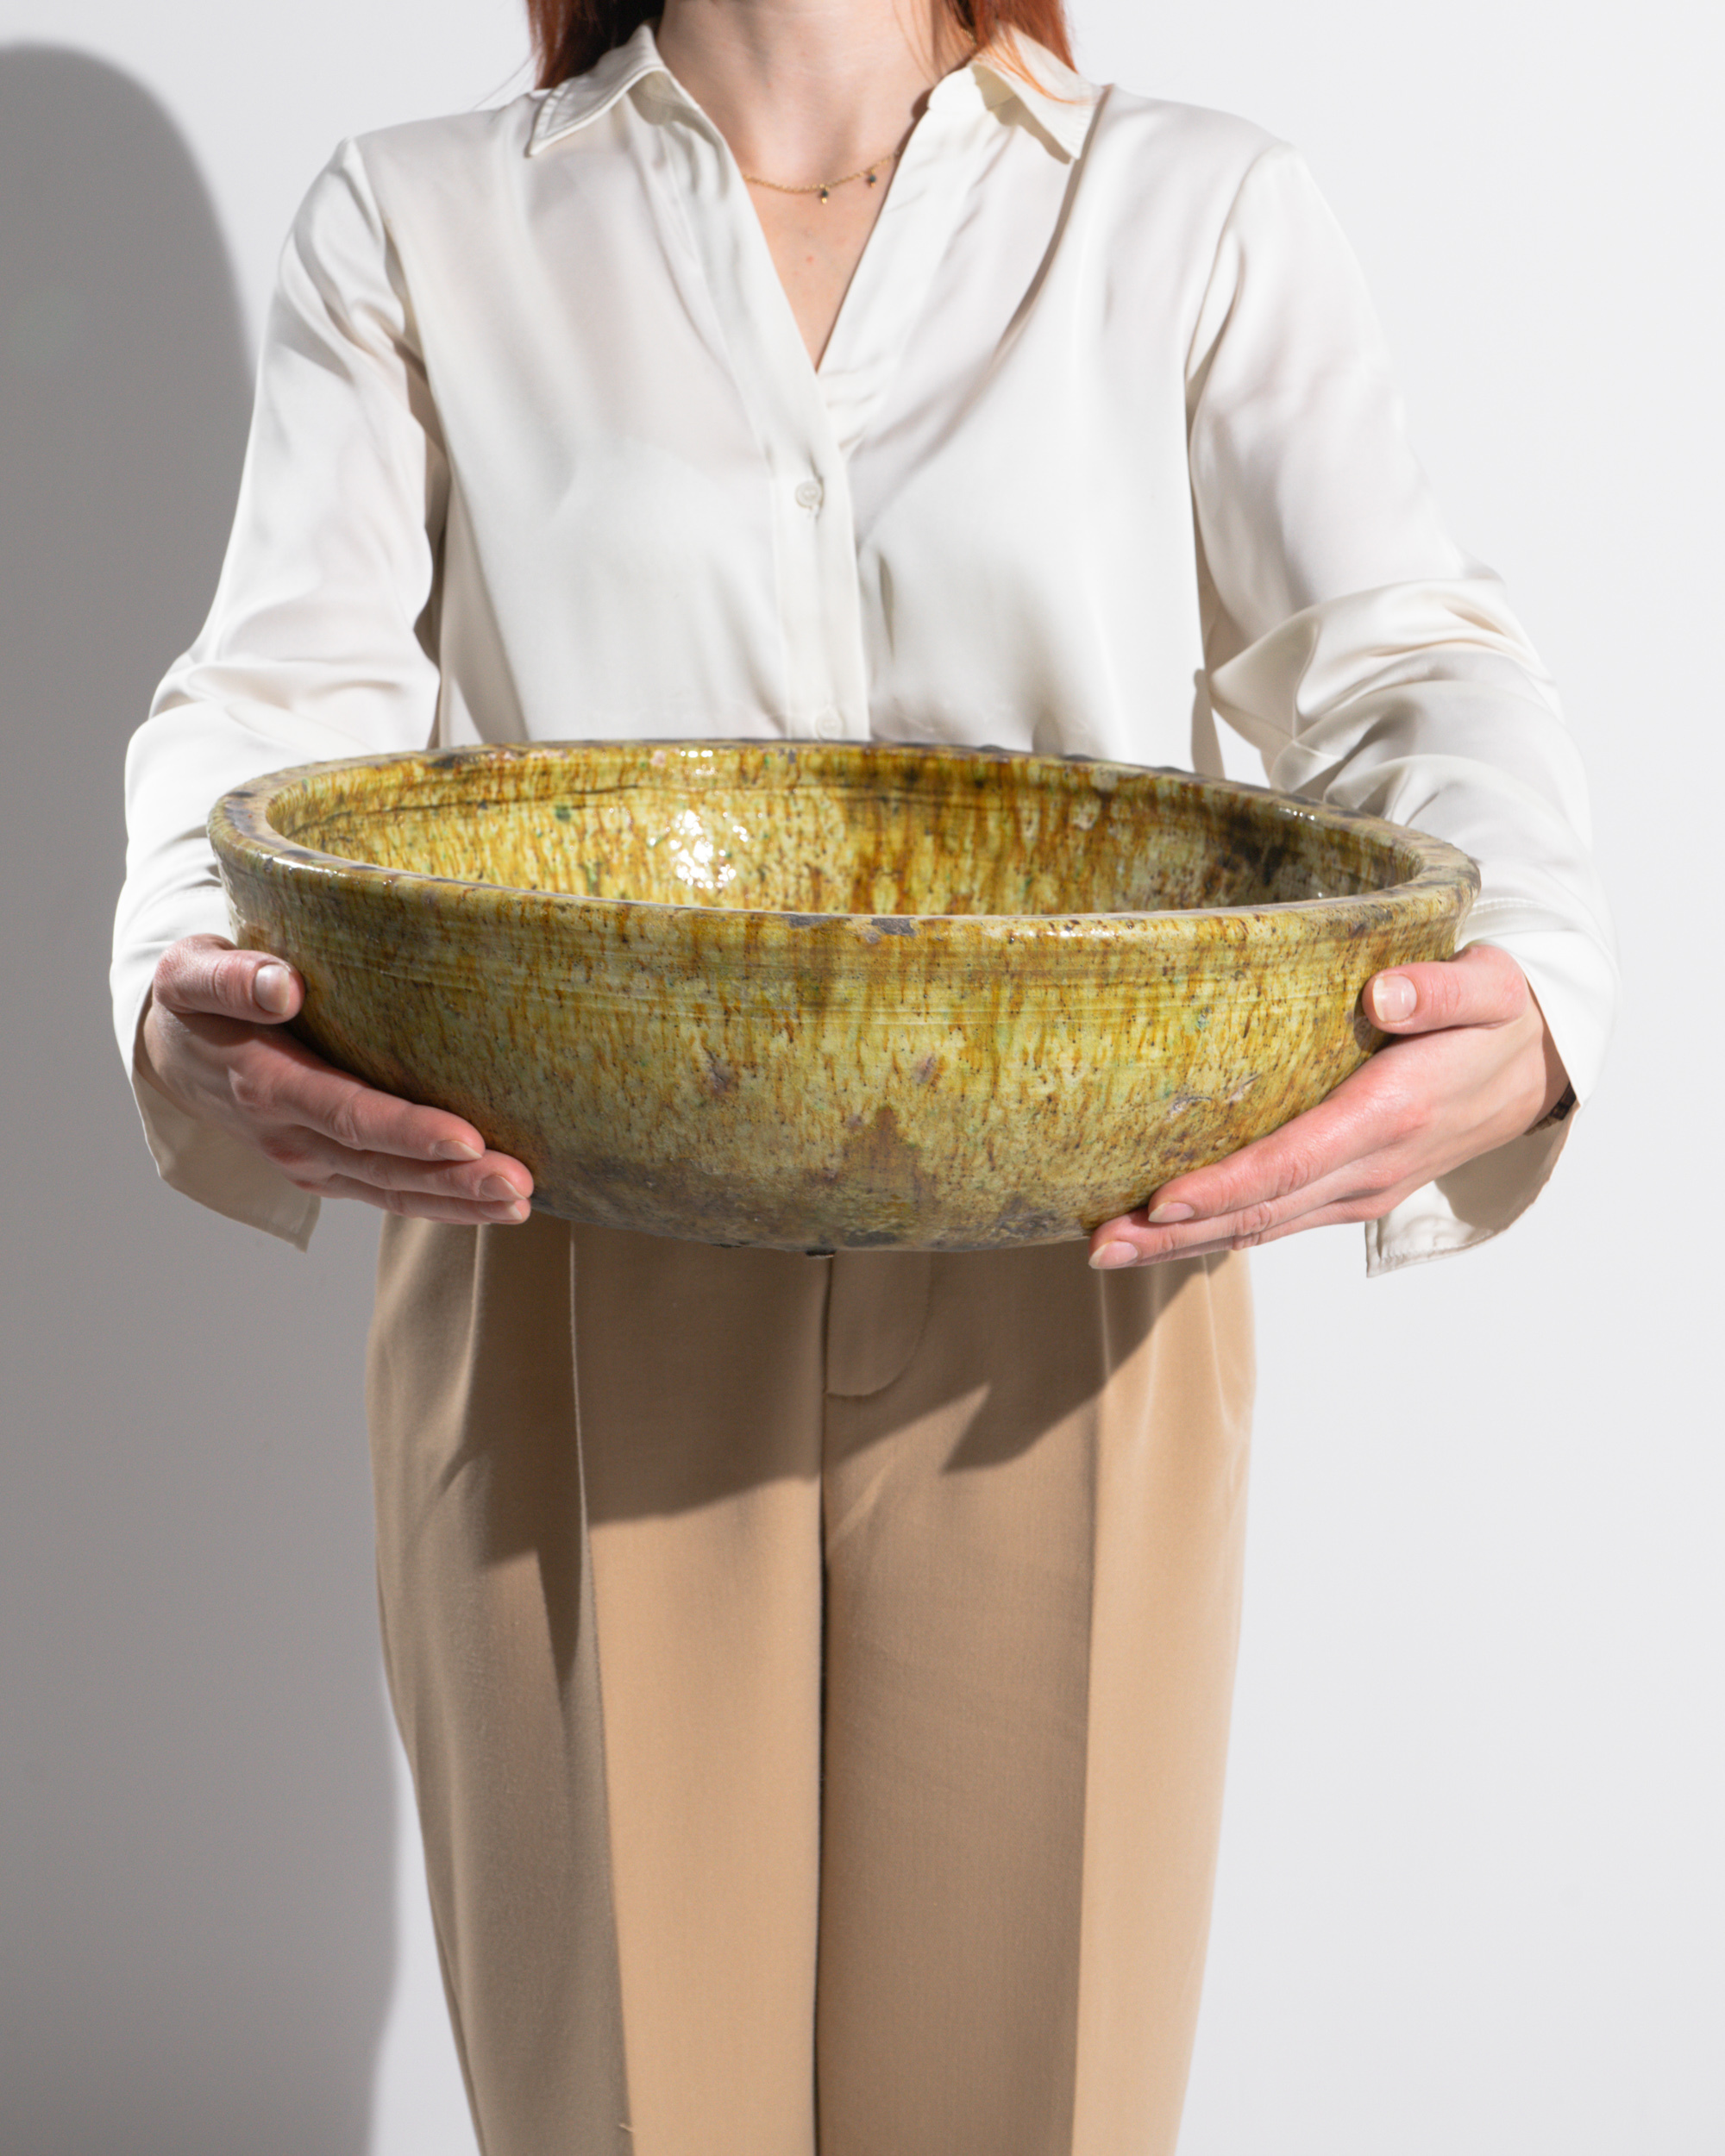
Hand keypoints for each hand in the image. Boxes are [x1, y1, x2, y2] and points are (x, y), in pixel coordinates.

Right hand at [140, 934, 534, 1224]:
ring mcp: (310, 1161)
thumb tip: (285, 986)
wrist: (173, 1054)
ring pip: (392, 1191)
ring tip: (520, 1202)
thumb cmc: (197, 999)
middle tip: (517, 1184)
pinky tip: (495, 1204)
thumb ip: (232, 978)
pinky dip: (442, 1204)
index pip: (346, 1113)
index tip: (467, 1138)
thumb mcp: (191, 973)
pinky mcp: (329, 1171)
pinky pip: (389, 1193)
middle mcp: (289, 1135)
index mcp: (264, 1083)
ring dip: (458, 1203)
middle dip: (452, 1181)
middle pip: (381, 1167)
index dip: (406, 1131)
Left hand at [1088, 942, 1568, 1267]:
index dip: (1223, 1188)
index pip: (1292, 1163)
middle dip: (1176, 1235)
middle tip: (1101, 1245)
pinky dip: (1217, 1233)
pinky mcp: (1350, 1194)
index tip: (1159, 1202)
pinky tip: (1164, 1235)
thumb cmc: (1499, 1016)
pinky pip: (1276, 1221)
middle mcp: (1371, 1167)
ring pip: (1260, 1227)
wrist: (1540, 1066)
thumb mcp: (1489, 986)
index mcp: (1392, 1115)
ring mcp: (1360, 1190)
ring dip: (1183, 1245)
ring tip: (1109, 1250)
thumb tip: (1385, 994)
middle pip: (1260, 1212)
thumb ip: (1440, 989)